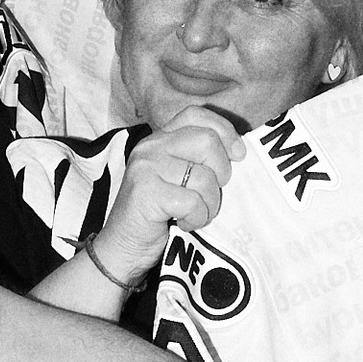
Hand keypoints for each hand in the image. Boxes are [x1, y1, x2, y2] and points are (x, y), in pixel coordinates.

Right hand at [87, 112, 242, 286]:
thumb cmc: (158, 215)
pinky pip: (192, 202)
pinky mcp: (146, 192)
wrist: (123, 247)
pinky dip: (196, 219)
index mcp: (160, 139)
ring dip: (209, 204)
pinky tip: (183, 223)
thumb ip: (198, 160)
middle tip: (209, 194)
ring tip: (194, 214)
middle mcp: (151, 147)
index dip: (224, 130)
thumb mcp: (178, 178)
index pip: (196, 114)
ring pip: (204, 177)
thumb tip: (240, 152)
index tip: (238, 155)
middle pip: (207, 141)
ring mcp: (146, 168)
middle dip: (221, 172)